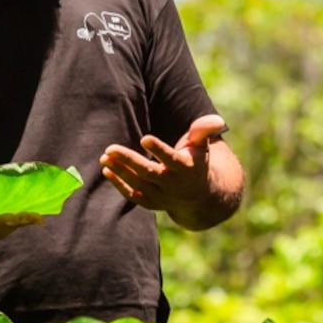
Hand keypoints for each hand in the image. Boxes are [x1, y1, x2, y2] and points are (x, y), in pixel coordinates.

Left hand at [99, 114, 227, 212]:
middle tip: (110, 148)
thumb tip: (217, 120)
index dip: (159, 149)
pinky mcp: (151, 202)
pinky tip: (106, 170)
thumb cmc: (196, 162)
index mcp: (186, 168)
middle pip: (149, 173)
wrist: (199, 196)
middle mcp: (173, 184)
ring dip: (120, 171)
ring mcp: (161, 195)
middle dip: (129, 160)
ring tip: (105, 157)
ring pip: (138, 184)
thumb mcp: (202, 146)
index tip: (144, 138)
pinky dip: (119, 185)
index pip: (171, 159)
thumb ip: (204, 131)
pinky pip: (133, 195)